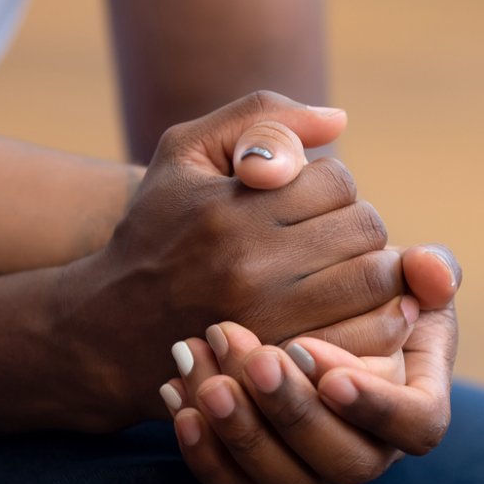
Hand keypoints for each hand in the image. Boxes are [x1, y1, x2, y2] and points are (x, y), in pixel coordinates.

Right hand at [56, 92, 407, 429]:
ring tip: (339, 273)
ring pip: (373, 279)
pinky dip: (374, 320)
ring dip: (368, 271)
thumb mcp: (185, 154)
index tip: (302, 204)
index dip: (328, 187)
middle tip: (325, 240)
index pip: (336, 181)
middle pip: (363, 228)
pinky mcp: (285, 364)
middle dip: (352, 228)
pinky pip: (370, 334)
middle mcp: (251, 265)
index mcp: (230, 208)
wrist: (109, 331)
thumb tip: (340, 120)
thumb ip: (260, 119)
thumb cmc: (154, 231)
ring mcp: (271, 321)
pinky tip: (347, 311)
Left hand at [160, 244, 459, 483]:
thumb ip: (427, 267)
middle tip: (257, 358)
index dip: (375, 401)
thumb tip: (432, 272)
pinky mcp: (264, 479)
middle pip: (345, 462)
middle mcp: (370, 450)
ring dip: (245, 433)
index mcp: (415, 403)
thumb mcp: (400, 274)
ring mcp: (316, 471)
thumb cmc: (365, 291)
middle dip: (296, 412)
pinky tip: (178, 396)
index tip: (318, 358)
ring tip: (209, 379)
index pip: (417, 425)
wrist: (296, 311)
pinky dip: (205, 453)